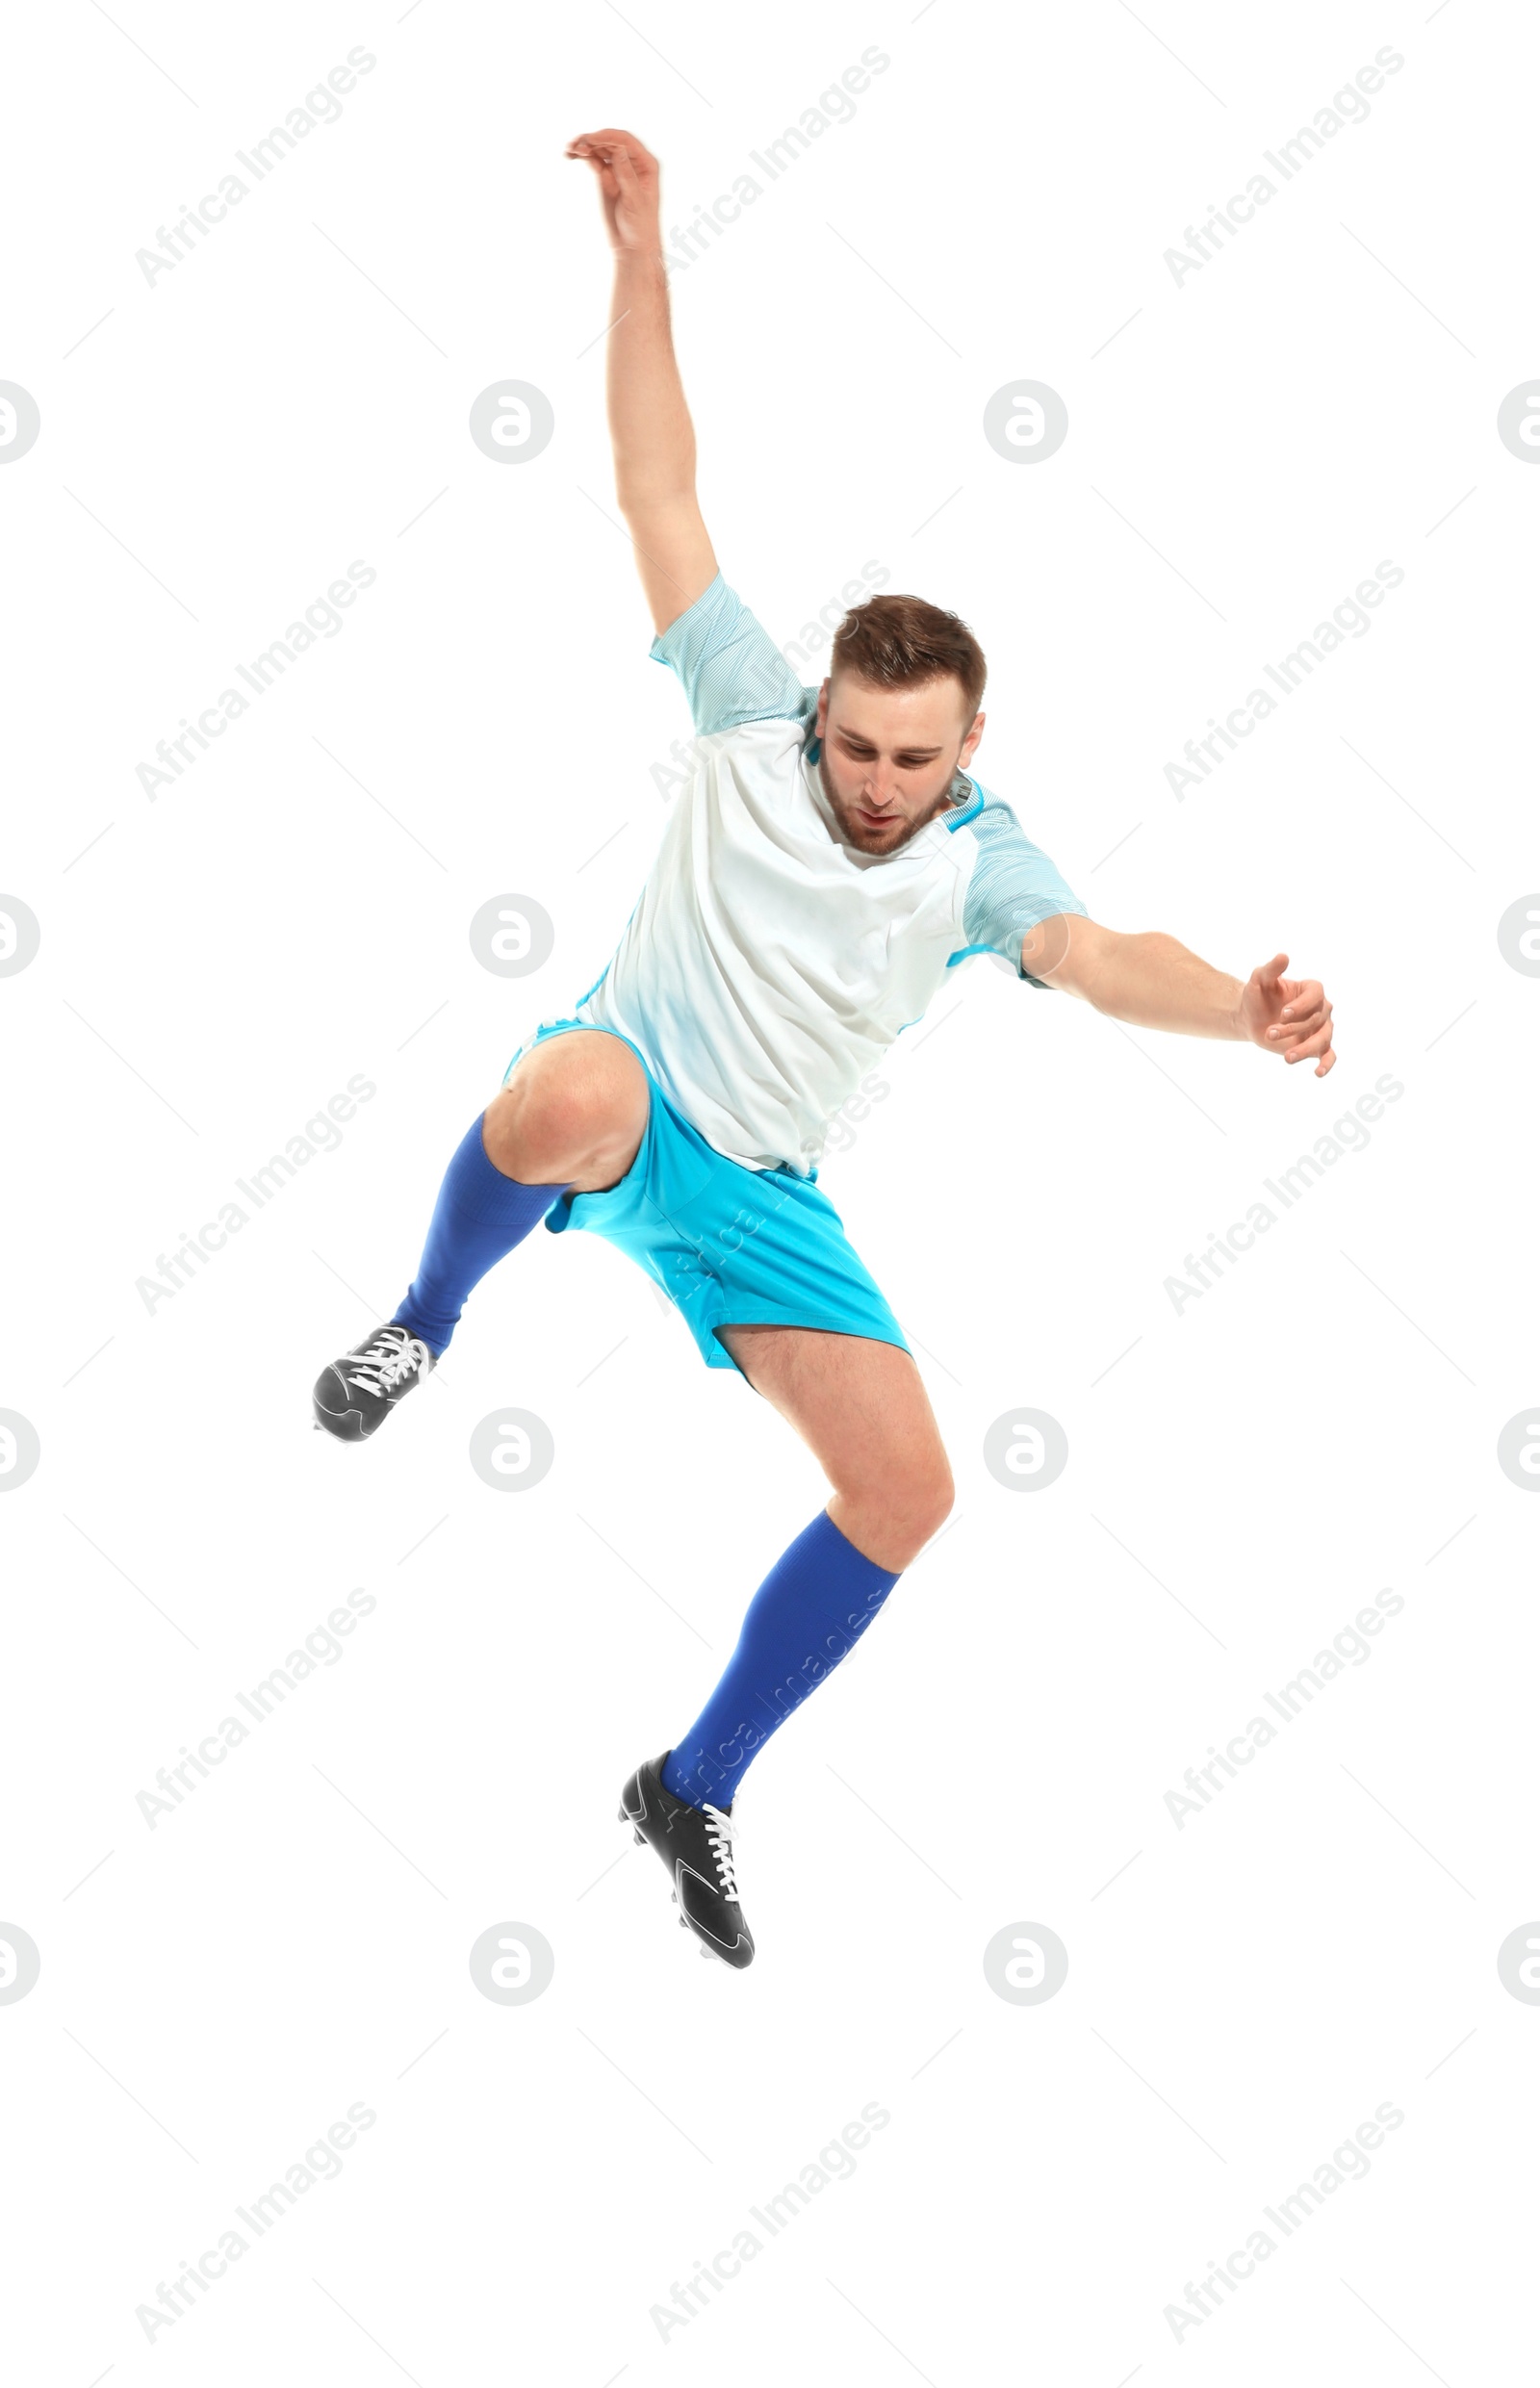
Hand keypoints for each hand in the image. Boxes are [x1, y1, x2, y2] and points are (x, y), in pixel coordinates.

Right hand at [565, 128, 660, 253]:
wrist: (632, 246)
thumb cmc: (641, 226)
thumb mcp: (635, 200)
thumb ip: (626, 174)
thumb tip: (618, 149)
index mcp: (646, 164)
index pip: (625, 141)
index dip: (607, 137)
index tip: (590, 139)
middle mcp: (633, 162)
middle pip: (611, 142)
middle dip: (593, 140)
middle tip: (577, 146)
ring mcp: (619, 168)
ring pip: (601, 149)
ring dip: (585, 147)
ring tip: (570, 150)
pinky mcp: (607, 177)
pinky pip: (594, 161)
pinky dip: (584, 157)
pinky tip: (572, 156)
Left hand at [1238, 952, 1336, 1075]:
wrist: (1251, 1017)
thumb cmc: (1257, 996)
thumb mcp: (1259, 980)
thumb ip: (1271, 969)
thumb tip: (1283, 956)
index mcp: (1312, 990)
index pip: (1316, 996)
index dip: (1301, 1006)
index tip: (1283, 1014)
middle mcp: (1322, 1008)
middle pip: (1316, 1019)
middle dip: (1292, 1028)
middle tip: (1269, 1033)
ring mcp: (1321, 1028)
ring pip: (1323, 1039)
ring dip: (1305, 1049)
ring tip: (1287, 1058)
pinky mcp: (1316, 1047)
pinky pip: (1328, 1055)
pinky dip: (1326, 1064)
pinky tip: (1317, 1073)